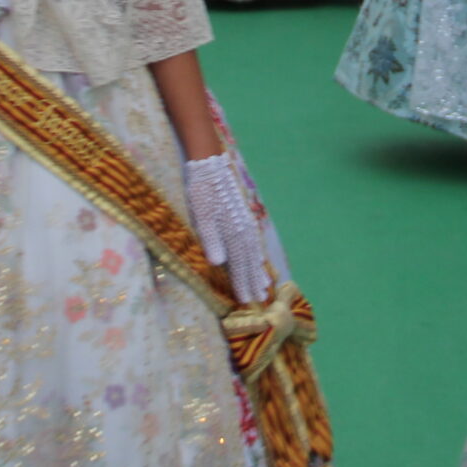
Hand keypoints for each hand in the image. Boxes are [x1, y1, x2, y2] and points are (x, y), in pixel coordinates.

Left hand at [185, 154, 270, 302]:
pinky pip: (254, 242)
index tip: (245, 301)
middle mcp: (245, 230)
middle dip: (254, 281)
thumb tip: (218, 263)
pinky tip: (259, 260)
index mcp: (235, 232)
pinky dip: (257, 255)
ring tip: (265, 286)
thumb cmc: (202, 191)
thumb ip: (211, 239)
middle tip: (260, 301)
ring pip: (255, 252)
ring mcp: (246, 223)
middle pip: (251, 261)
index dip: (242, 284)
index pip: (240, 265)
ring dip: (259, 270)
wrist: (210, 165)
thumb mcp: (202, 215)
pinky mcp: (244, 216)